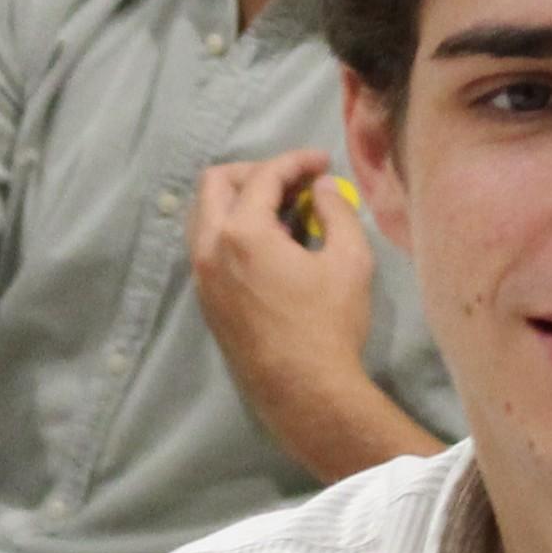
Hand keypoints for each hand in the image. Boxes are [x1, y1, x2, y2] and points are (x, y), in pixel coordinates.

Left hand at [188, 147, 407, 474]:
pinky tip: (270, 245)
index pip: (263, 176)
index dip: (296, 161)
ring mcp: (201, 276)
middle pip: (216, 183)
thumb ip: (336, 210)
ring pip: (206, 214)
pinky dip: (233, 229)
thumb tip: (321, 188)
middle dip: (256, 172)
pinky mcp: (206, 299)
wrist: (303, 391)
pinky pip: (208, 244)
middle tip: (295, 183)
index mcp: (242, 232)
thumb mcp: (349, 260)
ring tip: (284, 212)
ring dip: (240, 201)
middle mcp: (209, 248)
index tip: (323, 163)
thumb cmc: (330, 325)